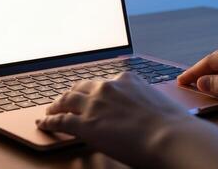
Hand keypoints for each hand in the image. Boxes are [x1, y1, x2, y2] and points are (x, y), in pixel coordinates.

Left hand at [36, 72, 195, 166]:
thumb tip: (143, 114)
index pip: (102, 83)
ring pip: (66, 101)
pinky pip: (61, 121)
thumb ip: (143, 103)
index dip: (90, 89)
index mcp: (126, 79)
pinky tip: (44, 124)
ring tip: (50, 111)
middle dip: (69, 94)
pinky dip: (50, 122)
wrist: (171, 137)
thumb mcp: (157, 104)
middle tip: (63, 100)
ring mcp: (94, 105)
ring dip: (56, 106)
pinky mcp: (85, 124)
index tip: (86, 92)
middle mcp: (107, 88)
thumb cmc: (173, 126)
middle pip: (80, 88)